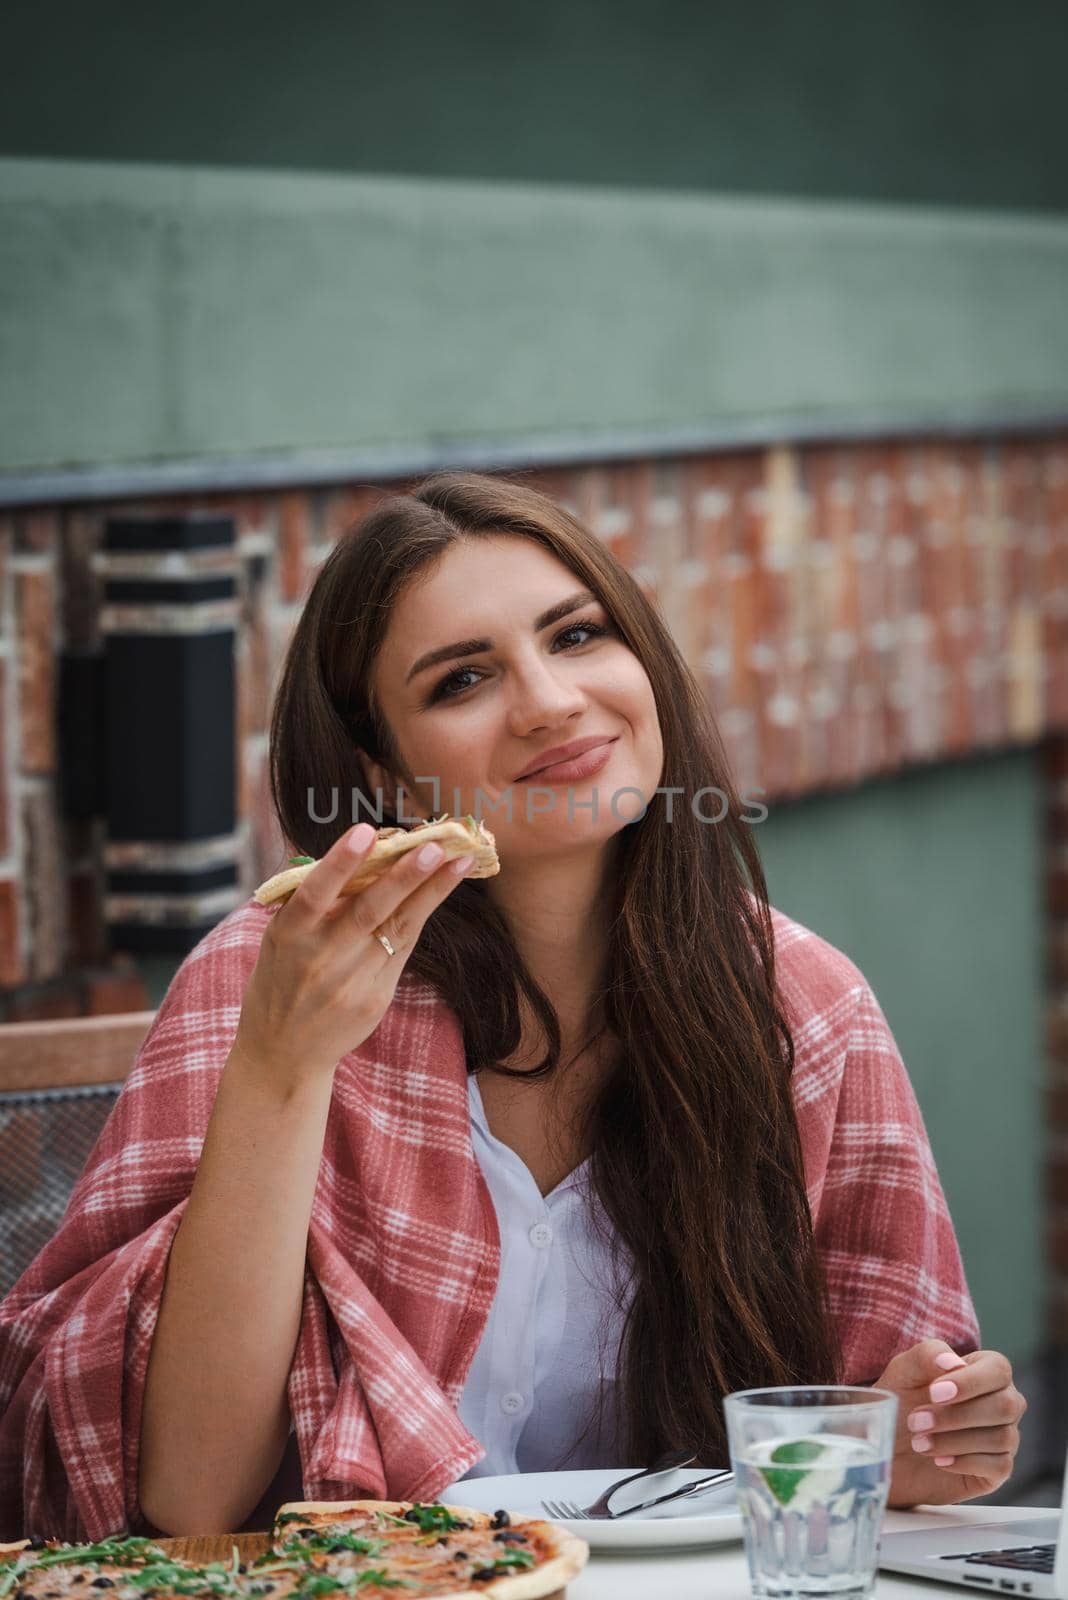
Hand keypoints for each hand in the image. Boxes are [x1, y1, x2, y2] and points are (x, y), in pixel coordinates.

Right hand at [234, 822, 474, 1090]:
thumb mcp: (280, 938)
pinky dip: (421, 914)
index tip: (366, 831)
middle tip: (433, 846)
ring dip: (430, 890)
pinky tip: (442, 886)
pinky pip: (403, 948)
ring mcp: (351, 981)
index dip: (341, 862)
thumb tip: (358, 850)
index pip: (315, 893)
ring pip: (397, 927)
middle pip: (368, 911)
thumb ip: (311, 902)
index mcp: (289, 934)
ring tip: (459, 861)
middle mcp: (321, 957)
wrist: (282, 1051)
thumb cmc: (281, 978)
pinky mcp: (375, 998)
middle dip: (403, 876)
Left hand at [873, 1338, 1026, 1506]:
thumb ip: (928, 1355)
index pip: (998, 1369)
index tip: (934, 1394)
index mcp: (984, 1370)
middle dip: (956, 1416)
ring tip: (919, 1442)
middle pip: (1005, 1406)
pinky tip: (939, 1460)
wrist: (892, 1447)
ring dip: (954, 1441)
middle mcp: (1003, 1401)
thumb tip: (953, 1362)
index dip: (969, 1382)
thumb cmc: (901, 1402)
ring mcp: (1005, 1436)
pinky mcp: (999, 1469)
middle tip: (916, 1422)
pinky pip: (1001, 1466)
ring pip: (1002, 1437)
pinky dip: (966, 1462)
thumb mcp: (905, 1371)